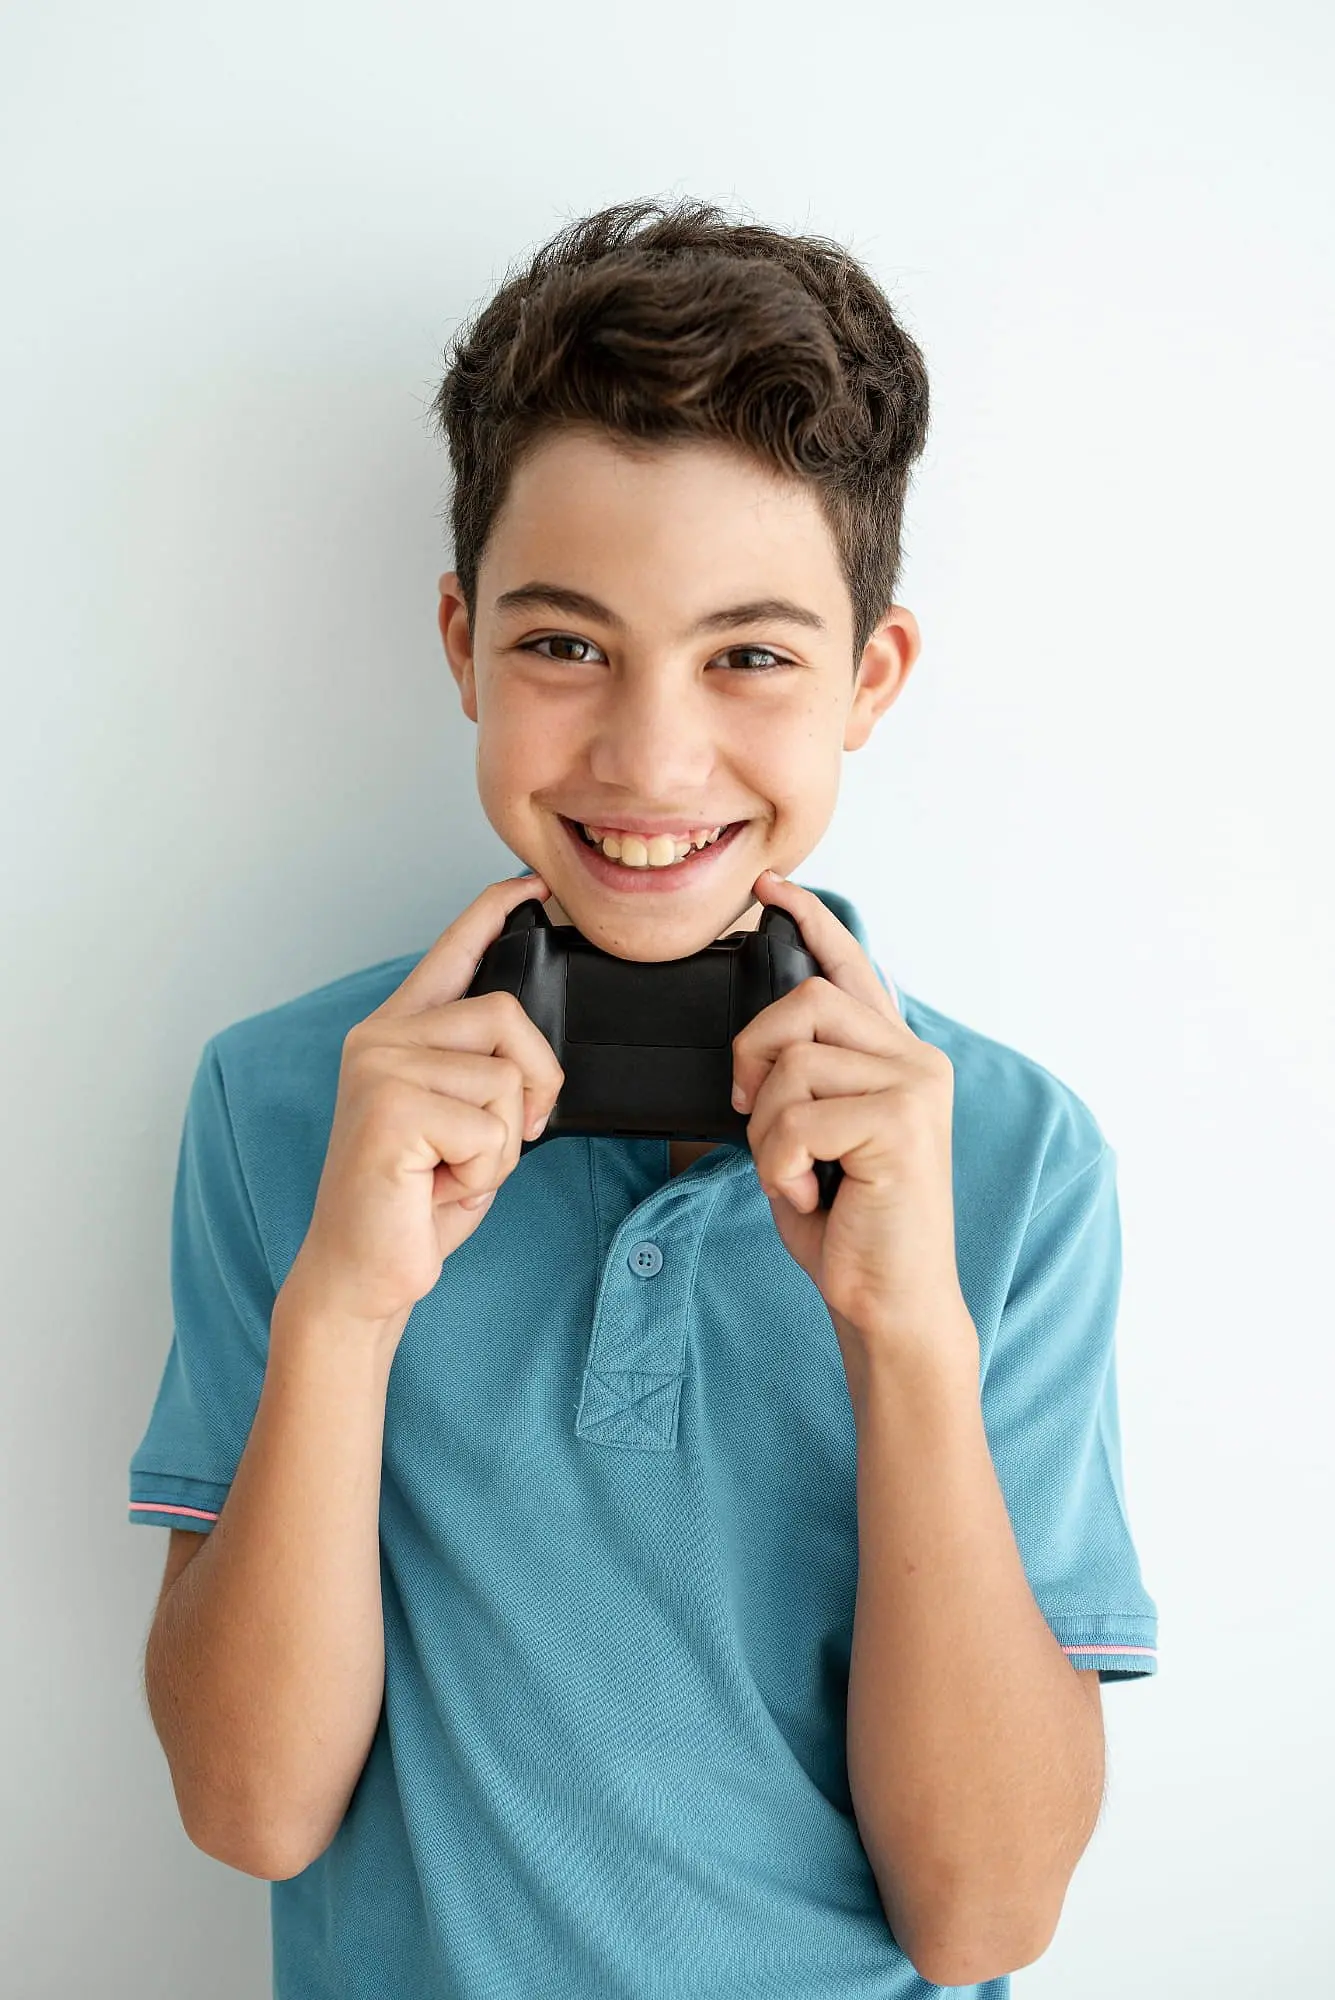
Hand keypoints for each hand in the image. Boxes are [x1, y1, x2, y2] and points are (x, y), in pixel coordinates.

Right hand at [283, 871, 565, 1334]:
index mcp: (395, 1034)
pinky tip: (439, 1186)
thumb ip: (485, 1071)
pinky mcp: (390, 1110)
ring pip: (505, 1078)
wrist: (363, 1275)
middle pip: (507, 1014)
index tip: (533, 884)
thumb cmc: (413, 1204)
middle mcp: (380, 1039)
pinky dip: (485, 1171)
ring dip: (502, 1144)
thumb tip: (530, 1048)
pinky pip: (490, 1128)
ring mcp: (380, 1069)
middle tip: (506, 1138)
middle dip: (535, 1083)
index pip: (451, 954)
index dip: (493, 912)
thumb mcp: (463, 1124)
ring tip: (453, 1170)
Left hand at [731, 870, 975, 1373]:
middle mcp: (916, 1059)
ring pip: (793, 1062)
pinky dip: (780, 1163)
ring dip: (768, 1129)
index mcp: (895, 1057)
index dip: (810, 922)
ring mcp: (915, 1087)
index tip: (773, 889)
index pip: (850, 968)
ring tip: (799, 1172)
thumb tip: (765, 1035)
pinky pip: (796, 1117)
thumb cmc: (848, 1225)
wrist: (889, 1304)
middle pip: (803, 1000)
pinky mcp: (901, 1123)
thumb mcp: (812, 1136)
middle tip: (752, 1112)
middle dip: (753, 1053)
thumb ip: (802, 1076)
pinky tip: (812, 1193)